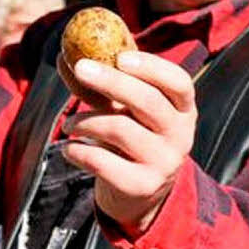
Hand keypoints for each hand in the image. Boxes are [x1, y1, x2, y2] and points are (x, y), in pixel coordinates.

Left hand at [56, 50, 196, 234]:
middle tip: (80, 68)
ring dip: (85, 121)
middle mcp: (181, 135)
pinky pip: (103, 161)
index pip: (179, 82)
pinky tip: (70, 149)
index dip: (152, 67)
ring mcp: (164, 162)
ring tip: (69, 125)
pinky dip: (78, 151)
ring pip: (121, 129)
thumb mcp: (124, 109)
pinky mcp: (142, 185)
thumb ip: (101, 84)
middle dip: (111, 81)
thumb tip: (66, 56)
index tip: (120, 57)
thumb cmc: (131, 137)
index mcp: (183, 109)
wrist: (140, 192)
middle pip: (149, 101)